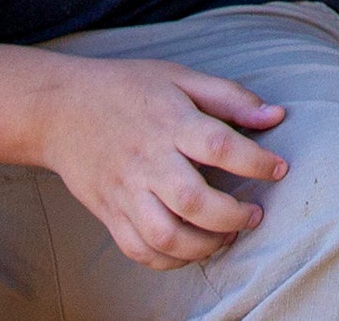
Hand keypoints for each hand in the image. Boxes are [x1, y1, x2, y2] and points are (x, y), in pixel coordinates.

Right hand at [39, 57, 288, 269]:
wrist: (59, 108)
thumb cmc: (126, 88)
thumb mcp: (179, 77)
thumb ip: (229, 97)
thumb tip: (276, 116)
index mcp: (170, 122)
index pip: (221, 146)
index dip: (257, 161)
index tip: (279, 169)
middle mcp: (147, 160)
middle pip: (194, 201)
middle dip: (233, 216)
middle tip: (254, 214)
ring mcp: (125, 191)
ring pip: (166, 235)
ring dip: (204, 245)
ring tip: (226, 235)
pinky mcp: (108, 213)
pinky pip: (139, 250)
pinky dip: (170, 260)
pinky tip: (191, 249)